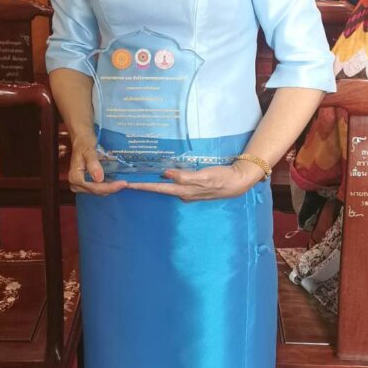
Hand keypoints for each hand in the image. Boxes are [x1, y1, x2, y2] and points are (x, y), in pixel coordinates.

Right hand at [67, 140, 126, 195]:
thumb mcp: (88, 151)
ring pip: (100, 190)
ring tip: (126, 182)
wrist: (81, 139)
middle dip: (113, 188)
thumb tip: (99, 179)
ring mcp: (82, 185)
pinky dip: (110, 184)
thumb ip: (93, 164)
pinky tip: (119, 180)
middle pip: (98, 190)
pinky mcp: (88, 183)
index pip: (95, 187)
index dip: (110, 187)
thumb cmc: (84, 143)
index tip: (123, 183)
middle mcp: (77, 185)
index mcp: (75, 178)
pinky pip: (101, 186)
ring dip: (113, 186)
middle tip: (128, 183)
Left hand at [127, 160, 262, 200]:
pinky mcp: (194, 188)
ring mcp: (189, 192)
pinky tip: (164, 176)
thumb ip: (186, 176)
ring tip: (142, 177)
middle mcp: (183, 193)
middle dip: (145, 185)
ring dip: (154, 183)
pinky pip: (176, 184)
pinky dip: (167, 181)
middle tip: (129, 181)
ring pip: (167, 187)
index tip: (129, 184)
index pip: (159, 188)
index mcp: (184, 191)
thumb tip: (166, 174)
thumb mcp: (205, 176)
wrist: (238, 182)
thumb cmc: (222, 178)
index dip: (144, 186)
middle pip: (160, 189)